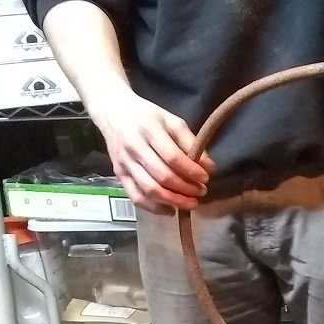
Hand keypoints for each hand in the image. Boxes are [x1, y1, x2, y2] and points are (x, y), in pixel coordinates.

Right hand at [91, 87, 215, 214]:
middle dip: (186, 189)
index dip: (191, 171)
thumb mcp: (172, 121)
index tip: (206, 177)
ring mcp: (124, 163)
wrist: (113, 113)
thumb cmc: (148, 117)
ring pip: (149, 190)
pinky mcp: (119, 174)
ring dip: (173, 201)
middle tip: (201, 191)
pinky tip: (170, 210)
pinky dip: (154, 208)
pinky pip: (136, 197)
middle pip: (162, 176)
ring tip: (190, 203)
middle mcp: (134, 147)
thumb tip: (209, 167)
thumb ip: (190, 142)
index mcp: (149, 130)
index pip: (173, 157)